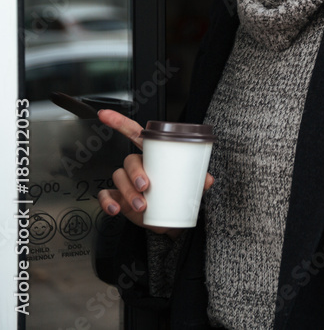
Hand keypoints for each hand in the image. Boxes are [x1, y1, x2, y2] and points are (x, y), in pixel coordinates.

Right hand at [95, 110, 213, 238]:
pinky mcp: (118, 198)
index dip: (120, 123)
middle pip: (129, 160)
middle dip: (135, 172)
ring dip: (127, 191)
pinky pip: (106, 196)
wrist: (171, 218)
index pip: (135, 134)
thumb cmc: (178, 193)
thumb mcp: (190, 183)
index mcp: (153, 155)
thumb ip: (199, 179)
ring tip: (142, 204)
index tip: (105, 115)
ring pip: (119, 178)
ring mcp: (126, 182)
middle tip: (146, 186)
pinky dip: (107, 202)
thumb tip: (208, 179)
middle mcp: (137, 166)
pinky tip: (115, 209)